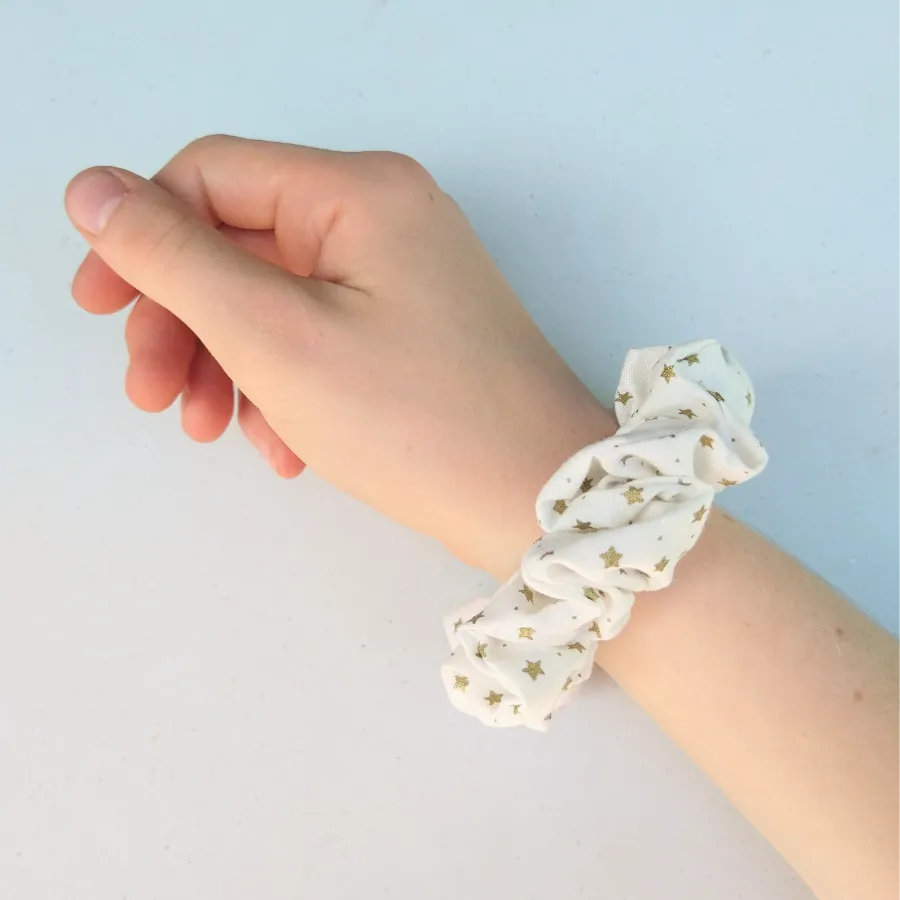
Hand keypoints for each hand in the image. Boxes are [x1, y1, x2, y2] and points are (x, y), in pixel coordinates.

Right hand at [66, 135, 614, 576]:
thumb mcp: (273, 335)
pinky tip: (280, 447)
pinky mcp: (413, 331)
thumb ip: (175, 258)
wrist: (537, 499)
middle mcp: (386, 218)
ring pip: (277, 300)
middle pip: (240, 243)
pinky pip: (322, 338)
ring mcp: (404, 276)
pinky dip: (285, 386)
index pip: (209, 177)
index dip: (141, 238)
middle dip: (184, 321)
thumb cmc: (417, 422)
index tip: (99, 310)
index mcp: (358, 192)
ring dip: (228, 363)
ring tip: (211, 431)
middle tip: (152, 398)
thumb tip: (95, 194)